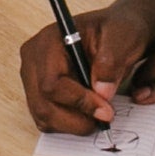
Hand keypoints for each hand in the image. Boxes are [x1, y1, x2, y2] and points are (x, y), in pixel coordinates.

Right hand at [19, 1, 154, 132]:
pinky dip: (68, 124)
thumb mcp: (122, 37)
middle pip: (42, 104)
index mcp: (49, 41)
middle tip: (104, 119)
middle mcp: (34, 59)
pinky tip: (87, 113)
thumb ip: (111, 62)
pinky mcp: (38, 92)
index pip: (51, 83)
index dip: (78, 101)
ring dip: (73, 124)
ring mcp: (33, 77)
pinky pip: (47, 119)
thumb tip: (101, 91)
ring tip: (98, 115)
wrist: (116, 34)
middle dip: (75, 120)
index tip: (105, 110)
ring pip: (43, 116)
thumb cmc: (116, 31)